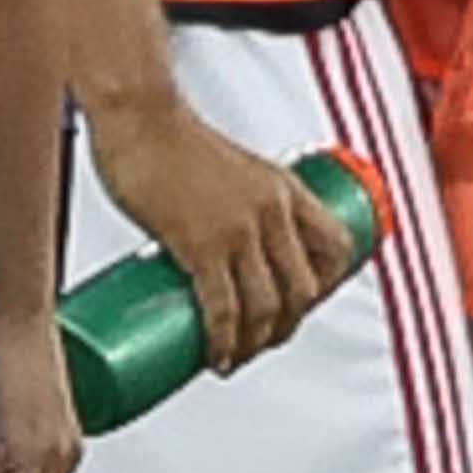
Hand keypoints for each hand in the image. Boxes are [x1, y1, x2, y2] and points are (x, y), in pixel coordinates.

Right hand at [90, 91, 353, 375]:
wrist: (136, 115)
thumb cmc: (168, 137)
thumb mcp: (228, 167)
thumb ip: (233, 204)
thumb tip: (220, 251)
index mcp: (284, 188)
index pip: (336, 246)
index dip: (326, 286)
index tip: (299, 304)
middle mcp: (272, 209)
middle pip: (303, 289)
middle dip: (287, 327)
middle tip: (260, 341)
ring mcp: (239, 229)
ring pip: (267, 308)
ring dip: (255, 345)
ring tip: (234, 357)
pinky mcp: (201, 244)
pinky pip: (224, 310)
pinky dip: (225, 343)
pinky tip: (216, 358)